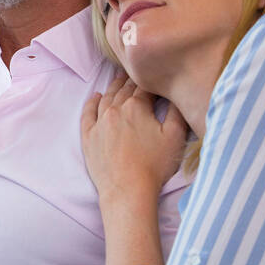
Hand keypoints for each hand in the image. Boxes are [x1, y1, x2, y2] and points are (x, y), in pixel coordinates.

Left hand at [80, 73, 187, 201]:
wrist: (127, 190)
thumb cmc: (154, 165)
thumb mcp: (175, 136)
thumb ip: (176, 112)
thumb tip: (175, 95)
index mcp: (136, 107)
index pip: (145, 87)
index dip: (152, 82)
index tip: (155, 78)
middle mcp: (114, 110)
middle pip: (124, 90)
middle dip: (132, 82)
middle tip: (137, 74)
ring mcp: (99, 123)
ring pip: (106, 98)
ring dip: (114, 88)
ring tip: (119, 80)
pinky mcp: (88, 137)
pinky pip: (88, 113)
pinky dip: (91, 103)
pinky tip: (95, 97)